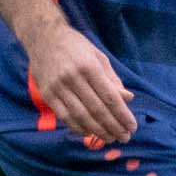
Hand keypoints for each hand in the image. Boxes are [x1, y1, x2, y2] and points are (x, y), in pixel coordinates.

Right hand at [28, 22, 135, 145]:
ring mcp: (57, 87)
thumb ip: (112, 79)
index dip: (122, 114)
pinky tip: (90, 132)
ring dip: (98, 131)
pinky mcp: (47, 94)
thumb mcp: (98, 56)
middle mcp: (72, 77)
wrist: (43, 37)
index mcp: (89, 66)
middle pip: (96, 109)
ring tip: (110, 138)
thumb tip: (128, 99)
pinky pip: (65, 117)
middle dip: (113, 126)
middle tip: (124, 137)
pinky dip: (78, 128)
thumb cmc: (75, 46)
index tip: (132, 126)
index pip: (109, 96)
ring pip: (80, 116)